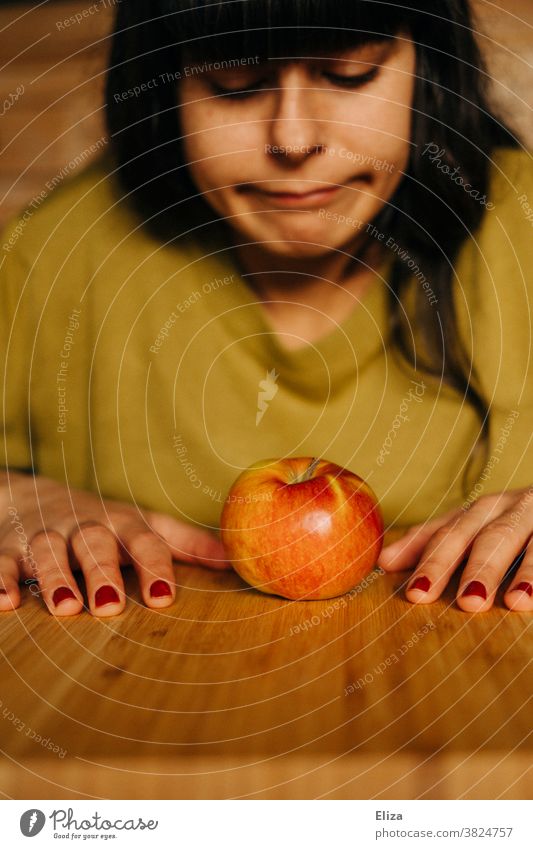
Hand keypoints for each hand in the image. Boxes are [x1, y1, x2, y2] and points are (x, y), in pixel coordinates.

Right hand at [0, 474, 230, 616]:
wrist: (28, 494)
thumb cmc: (98, 521)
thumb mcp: (140, 525)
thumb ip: (183, 542)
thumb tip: (236, 557)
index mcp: (121, 524)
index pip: (143, 541)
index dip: (154, 567)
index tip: (162, 598)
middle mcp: (83, 526)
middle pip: (94, 544)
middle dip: (102, 572)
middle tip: (109, 605)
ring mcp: (42, 535)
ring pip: (47, 551)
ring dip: (55, 577)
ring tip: (64, 608)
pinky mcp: (6, 547)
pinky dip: (0, 580)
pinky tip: (5, 603)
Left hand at [377, 489, 532, 611]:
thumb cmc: (512, 522)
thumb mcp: (473, 529)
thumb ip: (431, 543)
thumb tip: (382, 562)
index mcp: (478, 512)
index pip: (447, 534)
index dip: (431, 561)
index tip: (415, 593)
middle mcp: (505, 508)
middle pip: (481, 536)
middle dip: (468, 567)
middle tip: (462, 601)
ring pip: (517, 537)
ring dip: (518, 570)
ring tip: (514, 601)